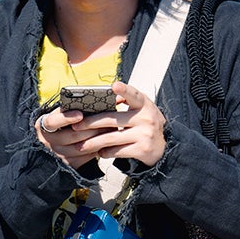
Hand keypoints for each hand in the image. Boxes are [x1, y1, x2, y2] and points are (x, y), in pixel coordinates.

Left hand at [35, 81, 166, 166]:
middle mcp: (146, 118)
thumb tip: (106, 94)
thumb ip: (127, 101)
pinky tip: (99, 152)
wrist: (163, 148)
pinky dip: (106, 152)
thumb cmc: (145, 124)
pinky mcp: (142, 149)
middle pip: (112, 119)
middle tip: (76, 126)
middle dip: (91, 123)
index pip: (133, 95)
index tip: (114, 86)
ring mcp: (145, 134)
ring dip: (93, 142)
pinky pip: (117, 151)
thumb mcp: (141, 109)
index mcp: (144, 104)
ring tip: (80, 145)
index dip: (124, 90)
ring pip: (111, 138)